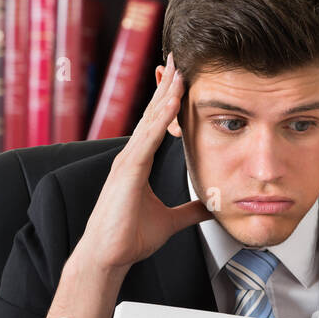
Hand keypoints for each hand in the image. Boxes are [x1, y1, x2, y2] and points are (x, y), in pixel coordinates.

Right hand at [75, 52, 212, 272]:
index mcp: (138, 164)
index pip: (156, 125)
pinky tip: (171, 102)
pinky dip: (160, 119)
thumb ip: (190, 210)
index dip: (168, 101)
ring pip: (150, 120)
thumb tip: (210, 206)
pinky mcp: (128, 172)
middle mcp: (131, 157)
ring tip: (179, 71)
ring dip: (165, 95)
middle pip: (151, 114)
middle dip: (166, 86)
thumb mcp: (171, 220)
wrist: (108, 257)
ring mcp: (127, 162)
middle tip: (178, 60)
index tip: (181, 80)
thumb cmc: (130, 238)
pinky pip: (147, 139)